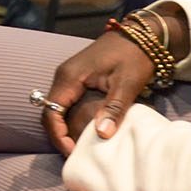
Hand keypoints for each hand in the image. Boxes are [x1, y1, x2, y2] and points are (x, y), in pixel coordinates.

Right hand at [41, 29, 155, 154]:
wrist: (140, 35)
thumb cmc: (134, 57)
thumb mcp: (127, 84)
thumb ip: (113, 108)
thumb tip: (100, 134)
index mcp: (70, 77)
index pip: (51, 112)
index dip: (58, 135)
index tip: (73, 153)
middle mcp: (63, 76)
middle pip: (49, 111)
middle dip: (59, 135)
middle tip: (76, 154)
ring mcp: (68, 75)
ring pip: (56, 107)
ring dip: (64, 127)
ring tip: (80, 145)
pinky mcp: (76, 77)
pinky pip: (65, 101)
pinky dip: (69, 118)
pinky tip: (84, 129)